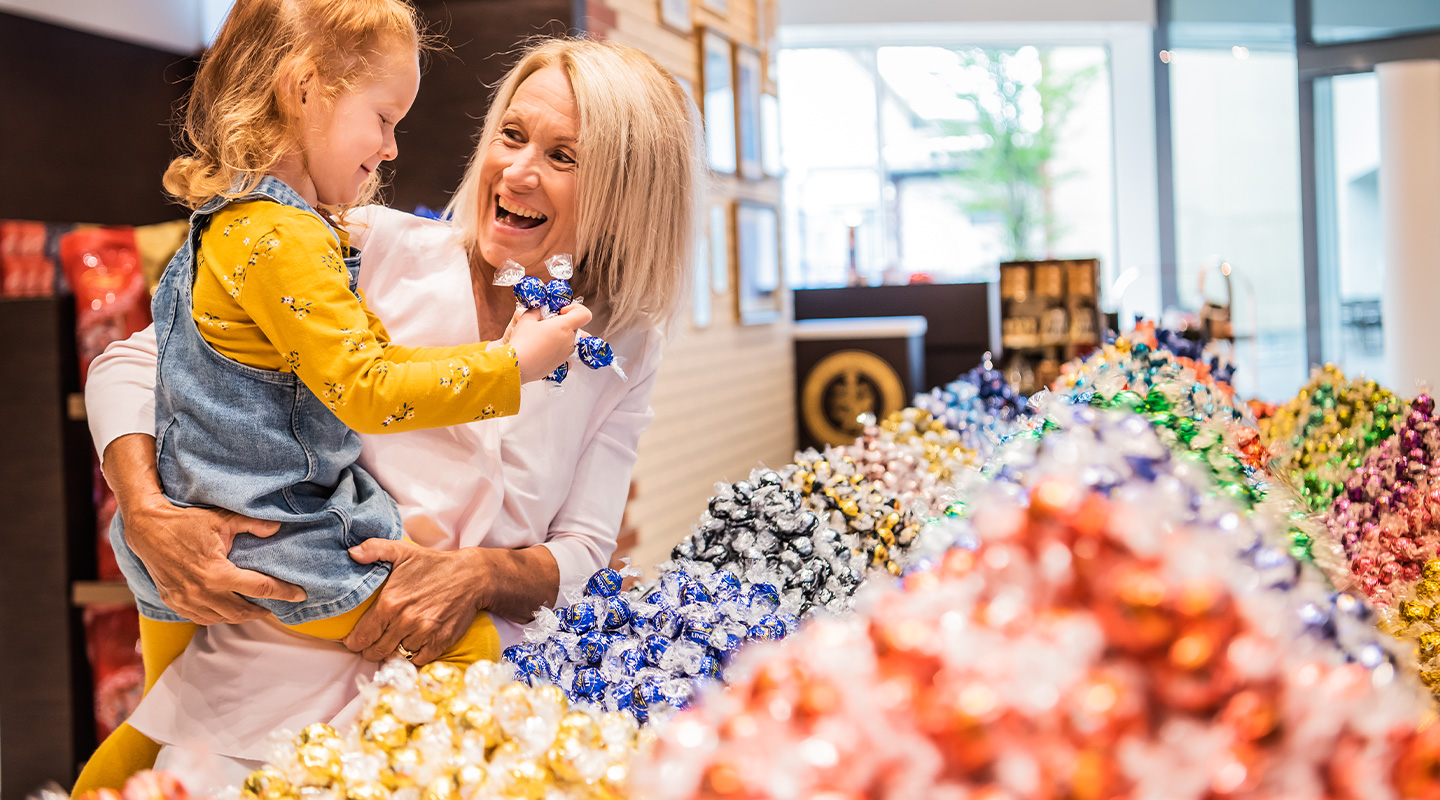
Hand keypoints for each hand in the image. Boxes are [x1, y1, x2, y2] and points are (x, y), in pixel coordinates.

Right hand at [123, 495, 306, 624]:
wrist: (147, 528)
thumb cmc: (185, 522)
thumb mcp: (222, 519)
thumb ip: (252, 524)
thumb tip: (277, 528)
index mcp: (217, 574)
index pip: (260, 588)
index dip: (284, 592)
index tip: (300, 595)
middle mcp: (202, 592)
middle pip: (243, 611)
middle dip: (262, 610)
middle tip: (276, 605)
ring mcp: (186, 600)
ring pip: (222, 619)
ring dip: (241, 616)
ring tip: (254, 608)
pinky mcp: (174, 602)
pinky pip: (201, 618)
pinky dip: (218, 617)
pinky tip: (227, 610)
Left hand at [343, 539, 489, 664]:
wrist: (472, 577)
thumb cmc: (434, 565)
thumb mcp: (403, 551)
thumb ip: (374, 549)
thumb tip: (351, 553)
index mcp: (390, 603)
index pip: (360, 637)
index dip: (353, 642)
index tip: (355, 640)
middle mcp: (404, 622)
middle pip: (375, 652)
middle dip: (370, 650)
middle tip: (374, 642)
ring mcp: (423, 634)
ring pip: (396, 656)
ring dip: (393, 651)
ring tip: (394, 641)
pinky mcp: (439, 642)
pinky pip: (417, 660)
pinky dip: (413, 656)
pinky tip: (412, 644)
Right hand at [509, 303, 592, 382]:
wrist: (517, 366)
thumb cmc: (522, 341)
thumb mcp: (527, 318)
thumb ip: (537, 311)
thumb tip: (540, 310)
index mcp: (564, 326)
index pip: (584, 314)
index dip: (575, 309)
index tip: (561, 311)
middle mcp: (569, 340)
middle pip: (575, 327)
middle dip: (563, 323)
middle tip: (547, 324)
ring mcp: (566, 354)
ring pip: (569, 340)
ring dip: (559, 337)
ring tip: (542, 338)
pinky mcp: (560, 364)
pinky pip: (563, 353)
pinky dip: (557, 349)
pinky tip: (544, 349)